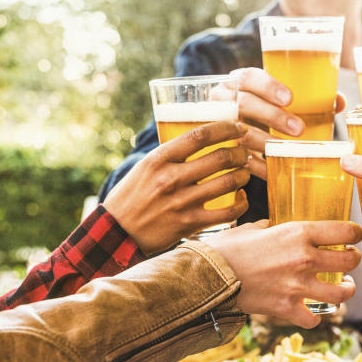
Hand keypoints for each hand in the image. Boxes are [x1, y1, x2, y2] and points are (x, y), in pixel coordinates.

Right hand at [104, 121, 249, 254]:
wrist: (117, 233)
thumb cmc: (132, 197)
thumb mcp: (145, 167)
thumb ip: (170, 154)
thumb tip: (201, 139)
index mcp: (158, 159)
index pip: (199, 135)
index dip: (226, 128)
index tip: (239, 127)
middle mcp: (171, 178)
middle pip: (220, 157)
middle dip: (240, 153)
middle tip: (244, 153)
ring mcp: (181, 202)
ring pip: (228, 182)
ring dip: (243, 175)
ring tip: (244, 172)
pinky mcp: (190, 224)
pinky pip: (227, 212)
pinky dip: (241, 203)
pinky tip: (242, 197)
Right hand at [206, 220, 361, 328]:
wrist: (208, 276)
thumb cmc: (226, 249)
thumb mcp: (251, 227)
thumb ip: (269, 227)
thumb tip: (271, 227)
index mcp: (298, 233)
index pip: (345, 232)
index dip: (354, 234)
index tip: (353, 236)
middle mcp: (303, 258)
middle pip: (349, 261)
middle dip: (353, 260)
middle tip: (349, 261)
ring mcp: (297, 286)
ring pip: (341, 294)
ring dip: (346, 291)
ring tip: (344, 288)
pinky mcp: (286, 308)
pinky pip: (314, 319)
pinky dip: (315, 317)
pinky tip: (313, 310)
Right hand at [230, 67, 345, 179]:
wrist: (225, 123)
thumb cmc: (260, 106)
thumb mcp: (275, 96)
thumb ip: (306, 96)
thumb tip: (339, 101)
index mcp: (238, 82)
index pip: (248, 77)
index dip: (268, 86)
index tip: (290, 99)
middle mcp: (223, 100)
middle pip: (243, 104)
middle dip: (272, 116)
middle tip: (299, 129)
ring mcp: (218, 124)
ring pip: (238, 132)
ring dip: (264, 141)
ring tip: (286, 150)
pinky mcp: (219, 148)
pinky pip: (237, 157)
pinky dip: (257, 165)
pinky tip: (274, 170)